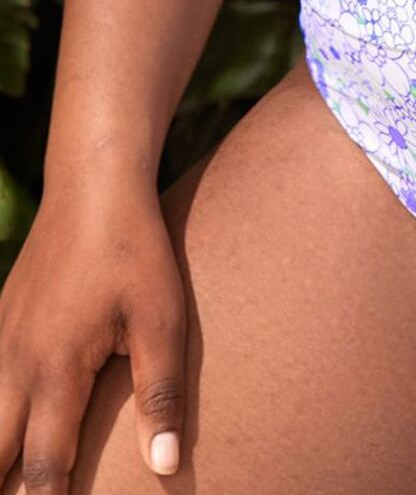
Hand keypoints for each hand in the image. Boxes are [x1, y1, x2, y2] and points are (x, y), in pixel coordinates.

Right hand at [0, 182, 185, 491]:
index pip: (44, 468)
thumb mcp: (162, 318)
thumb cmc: (135, 250)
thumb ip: (162, 392)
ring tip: (16, 471)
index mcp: (55, 371)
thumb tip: (165, 464)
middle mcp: (14, 364)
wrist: (94, 186)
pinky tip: (9, 425)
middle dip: (8, 488)